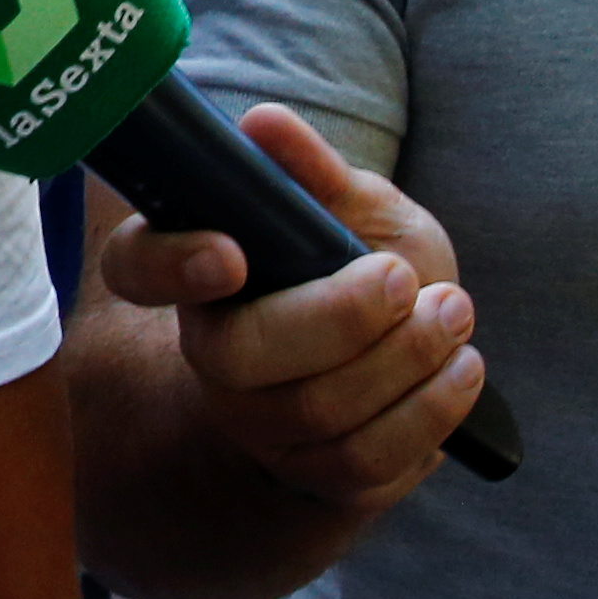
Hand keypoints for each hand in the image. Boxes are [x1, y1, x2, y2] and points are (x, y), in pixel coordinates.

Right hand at [95, 108, 488, 509]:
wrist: (406, 349)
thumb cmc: (363, 264)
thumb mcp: (352, 207)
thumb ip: (314, 172)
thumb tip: (266, 125)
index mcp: (199, 271)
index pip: (135, 267)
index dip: (170, 264)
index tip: (233, 254)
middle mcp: (212, 355)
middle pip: (241, 356)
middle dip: (335, 318)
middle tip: (401, 279)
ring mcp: (259, 424)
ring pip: (314, 411)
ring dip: (401, 359)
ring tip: (454, 311)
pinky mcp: (316, 473)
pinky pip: (364, 461)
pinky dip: (427, 411)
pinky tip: (461, 367)